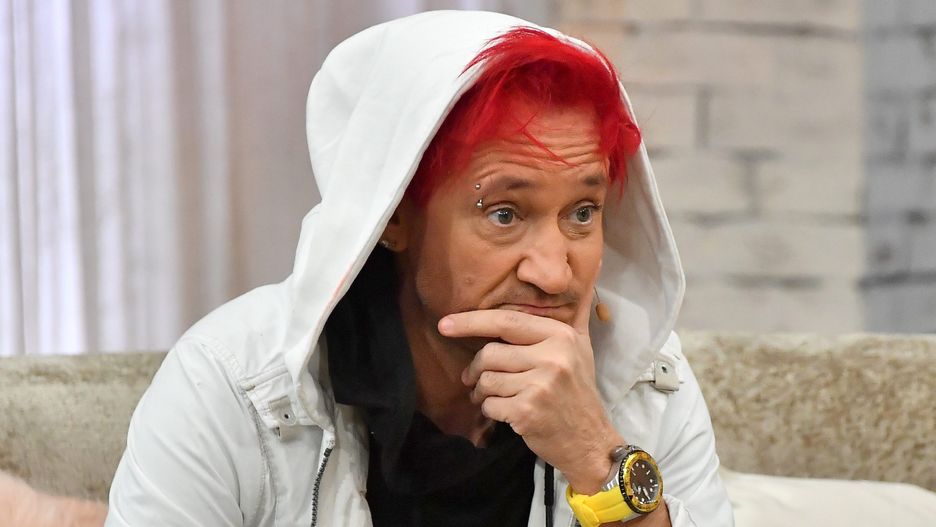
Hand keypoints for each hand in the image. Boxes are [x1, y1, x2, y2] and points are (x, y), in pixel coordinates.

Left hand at [437, 298, 623, 493]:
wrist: (590, 442)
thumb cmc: (578, 392)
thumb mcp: (581, 348)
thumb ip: (573, 315)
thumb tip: (585, 276)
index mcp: (560, 336)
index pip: (506, 321)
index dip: (471, 321)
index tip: (444, 324)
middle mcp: (553, 357)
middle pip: (489, 353)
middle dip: (475, 369)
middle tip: (472, 379)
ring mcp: (540, 385)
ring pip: (486, 380)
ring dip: (480, 392)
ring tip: (491, 397)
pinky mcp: (527, 411)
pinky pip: (490, 405)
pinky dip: (490, 411)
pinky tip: (505, 413)